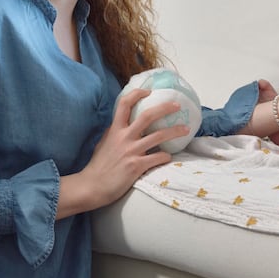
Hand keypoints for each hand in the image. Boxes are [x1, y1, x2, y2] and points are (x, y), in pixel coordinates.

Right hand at [62, 88, 189, 214]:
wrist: (92, 186)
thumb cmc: (98, 166)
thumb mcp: (104, 143)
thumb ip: (114, 133)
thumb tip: (122, 125)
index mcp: (115, 130)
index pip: (124, 104)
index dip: (137, 94)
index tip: (149, 91)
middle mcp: (124, 137)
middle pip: (147, 116)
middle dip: (165, 108)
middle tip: (178, 105)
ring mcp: (131, 151)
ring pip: (158, 136)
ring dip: (175, 131)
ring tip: (186, 129)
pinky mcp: (136, 166)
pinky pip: (158, 157)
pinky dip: (166, 156)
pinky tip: (169, 157)